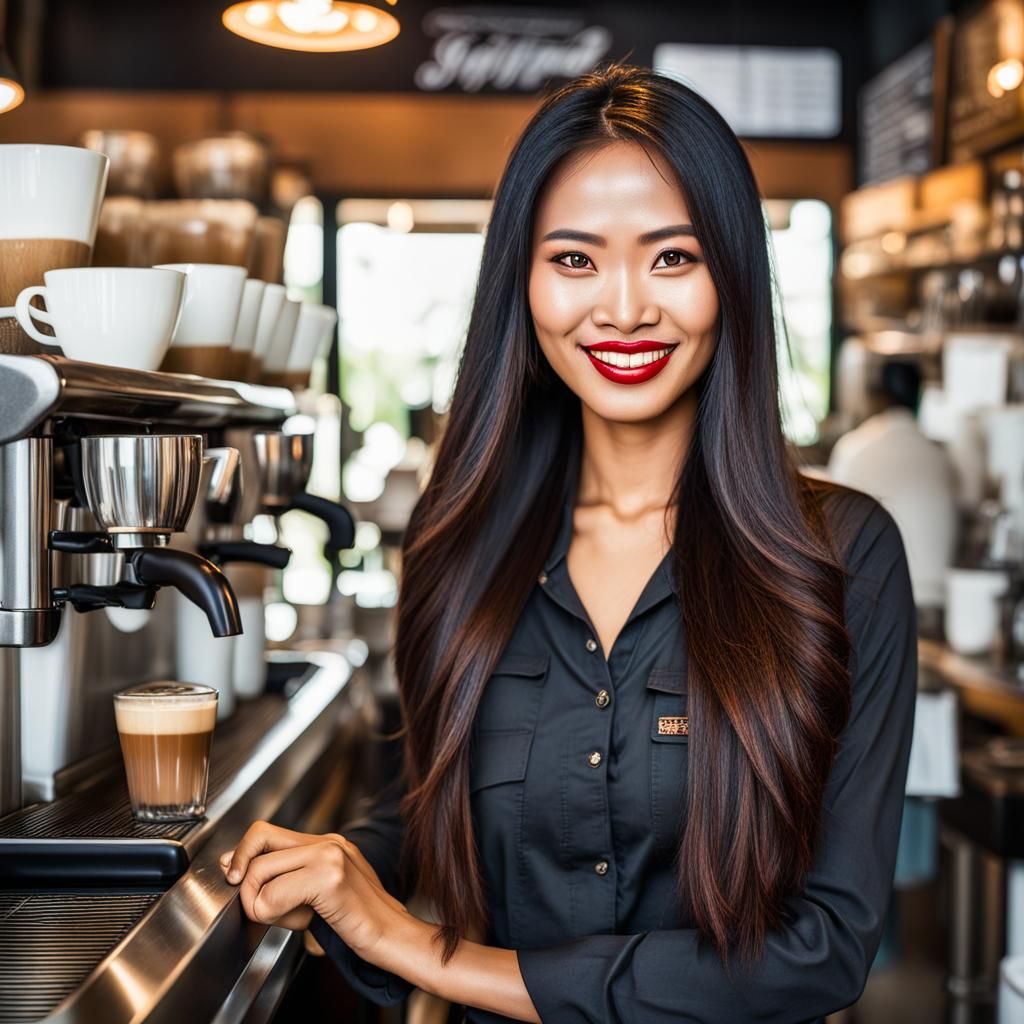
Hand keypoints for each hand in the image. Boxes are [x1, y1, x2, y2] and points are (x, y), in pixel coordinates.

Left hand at [220, 821, 411, 959]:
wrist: (394, 936)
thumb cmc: (357, 922)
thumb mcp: (315, 896)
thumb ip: (282, 879)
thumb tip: (234, 868)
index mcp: (326, 842)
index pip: (267, 831)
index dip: (243, 852)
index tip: (234, 876)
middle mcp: (328, 841)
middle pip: (259, 837)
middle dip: (243, 876)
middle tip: (254, 903)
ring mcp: (330, 855)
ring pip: (260, 870)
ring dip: (257, 903)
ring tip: (284, 918)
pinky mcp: (330, 877)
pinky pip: (273, 895)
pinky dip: (270, 914)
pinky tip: (296, 923)